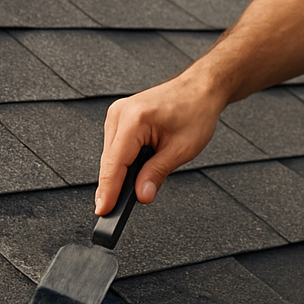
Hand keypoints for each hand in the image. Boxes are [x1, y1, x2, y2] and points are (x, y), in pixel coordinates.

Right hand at [95, 74, 223, 214]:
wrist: (200, 89)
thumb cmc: (195, 112)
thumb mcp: (181, 149)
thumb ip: (157, 173)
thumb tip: (141, 196)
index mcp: (134, 119)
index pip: (114, 163)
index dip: (108, 191)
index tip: (103, 211)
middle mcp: (120, 113)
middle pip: (109, 161)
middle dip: (114, 186)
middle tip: (116, 214)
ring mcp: (118, 113)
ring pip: (110, 155)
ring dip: (120, 173)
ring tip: (134, 188)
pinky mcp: (120, 117)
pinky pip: (116, 146)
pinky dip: (123, 161)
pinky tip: (134, 171)